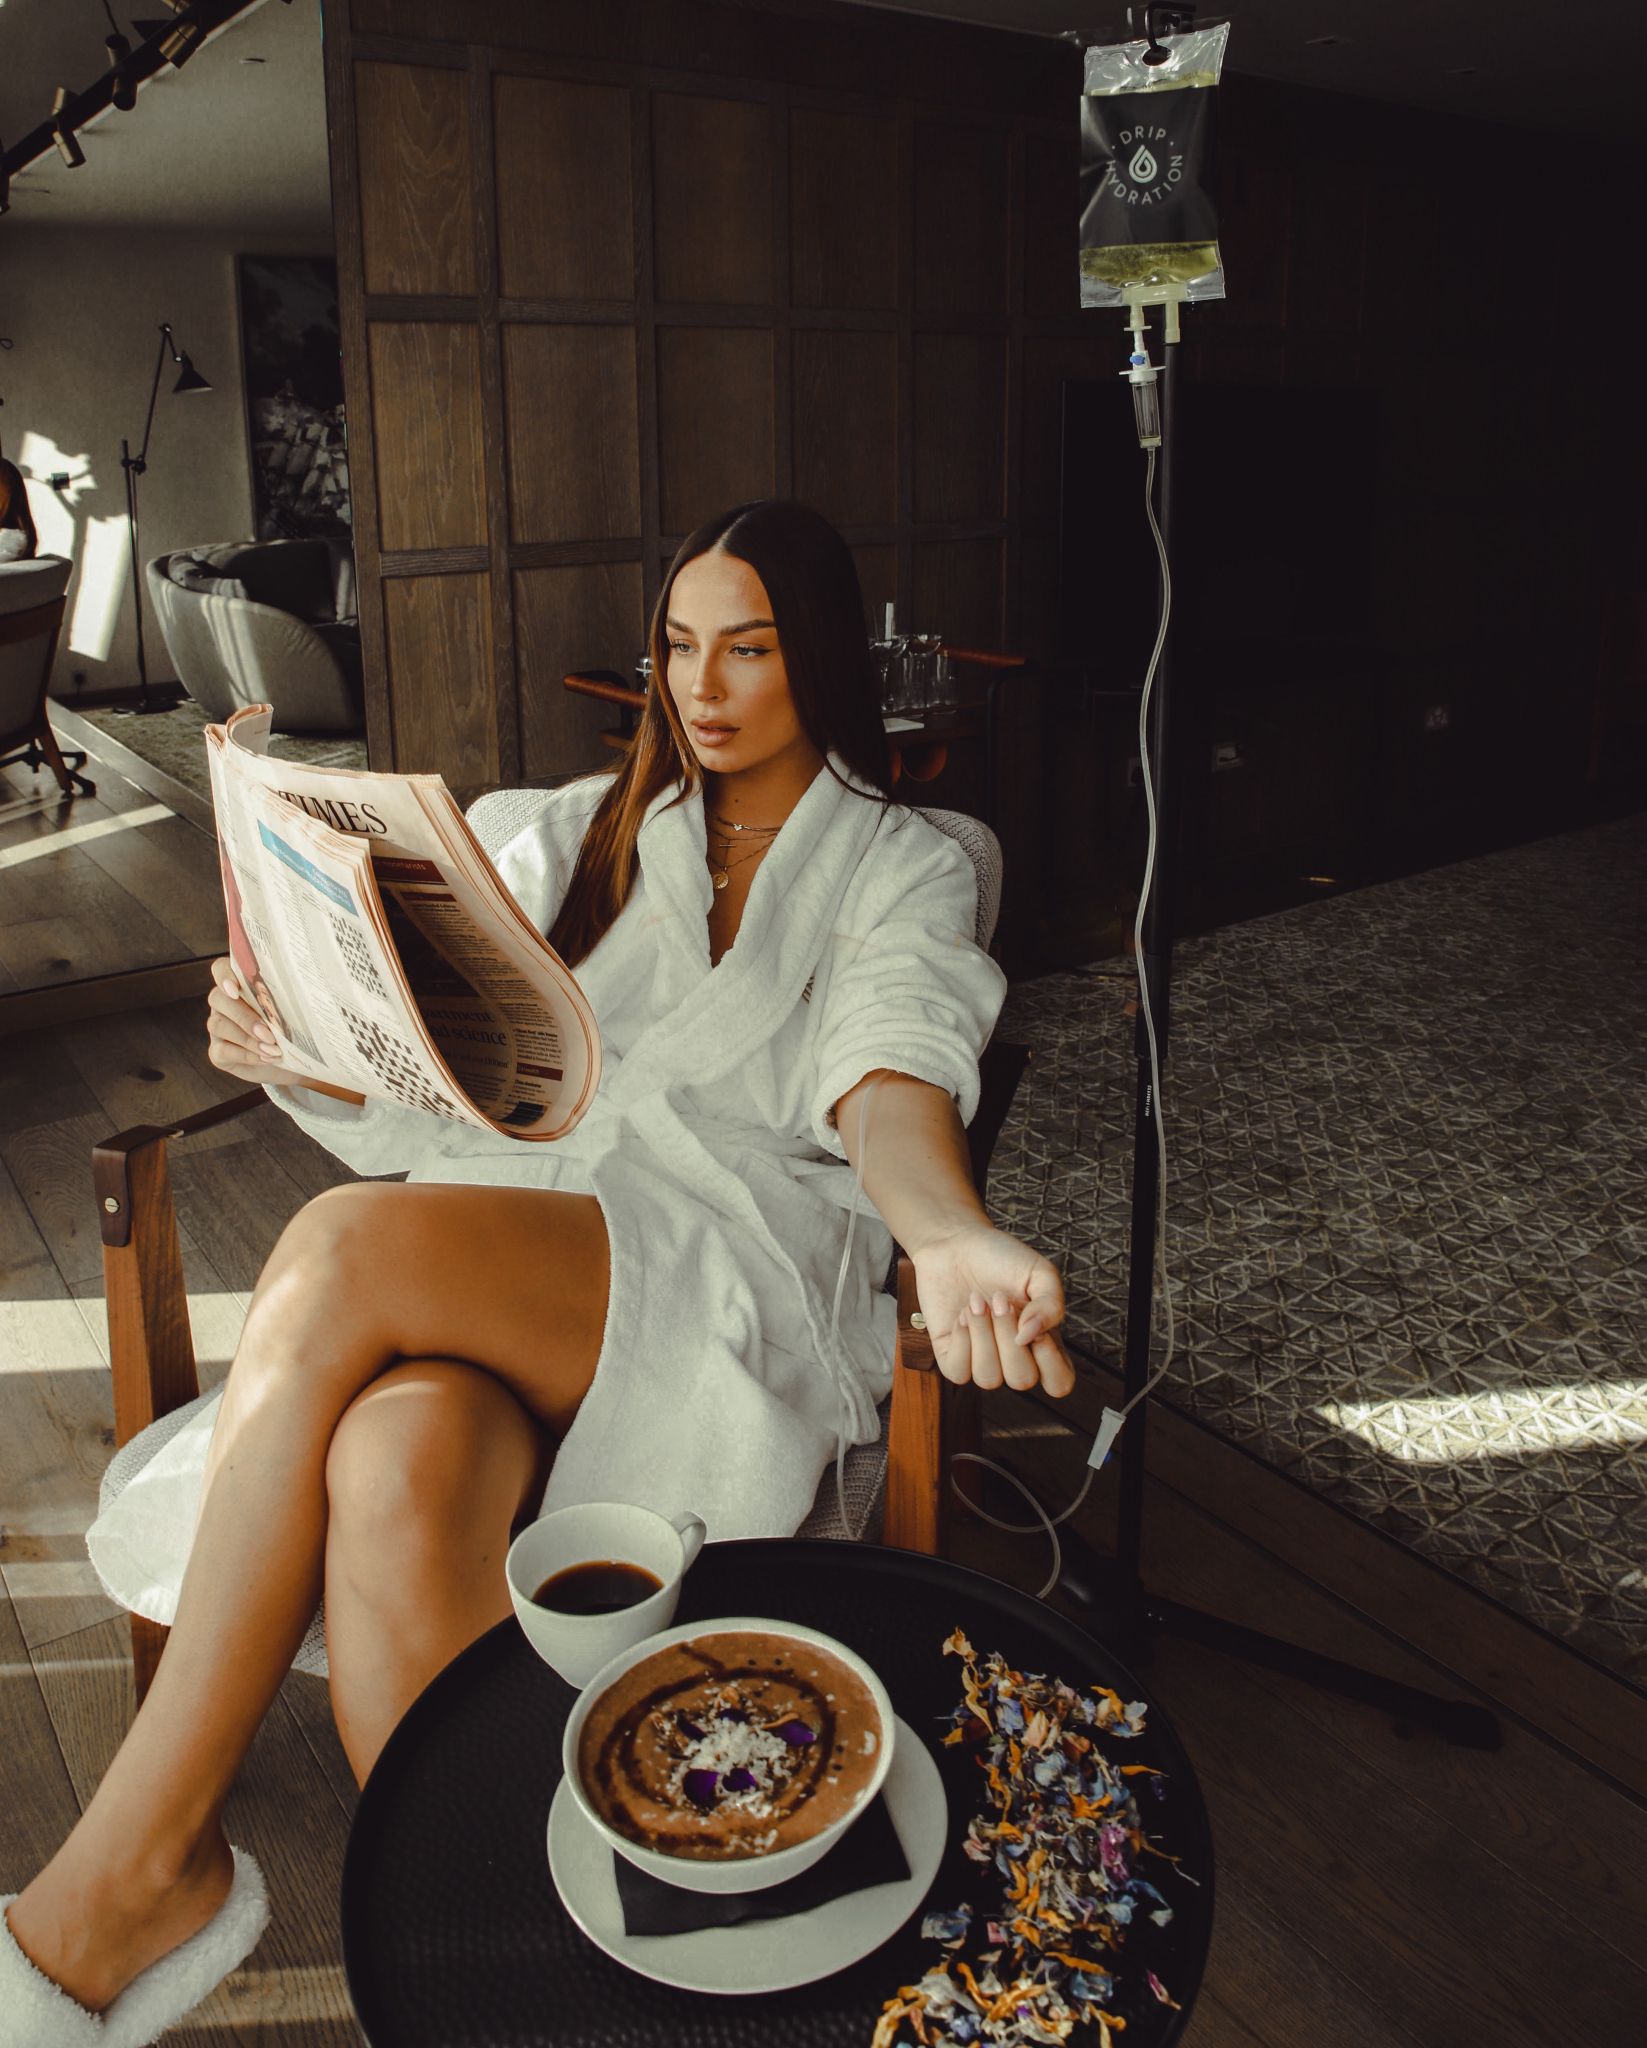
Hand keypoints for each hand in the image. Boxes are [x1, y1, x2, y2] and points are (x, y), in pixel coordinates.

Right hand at [205, 956, 322, 1091]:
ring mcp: (218, 1026)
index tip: (235, 989)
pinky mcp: (218, 1051)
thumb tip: (304, 991)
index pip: (220, 969)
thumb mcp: (295, 1010)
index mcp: (240, 984)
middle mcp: (224, 1003)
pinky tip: (265, 1058)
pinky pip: (223, 1050)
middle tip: (268, 1033)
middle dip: (244, 1017)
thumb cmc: (293, 1029)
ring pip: (218, 1025)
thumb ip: (290, 997)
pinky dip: (246, 1055)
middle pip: (218, 998)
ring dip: (247, 1038)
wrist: (292, 1062)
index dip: (223, 975)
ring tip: (272, 1049)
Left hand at [912, 1223, 1076, 1396]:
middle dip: (1008, 1337)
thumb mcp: (1040, 1274)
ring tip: (977, 1301)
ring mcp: (982, 1358)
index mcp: (1042, 1342)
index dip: (1052, 1363)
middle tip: (999, 1299)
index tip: (1039, 1328)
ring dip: (982, 1334)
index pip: (1059, 1382)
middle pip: (1022, 1380)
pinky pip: (958, 1372)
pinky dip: (962, 1340)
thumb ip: (1051, 1306)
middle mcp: (1013, 1357)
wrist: (957, 1242)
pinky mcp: (951, 1354)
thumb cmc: (1002, 1258)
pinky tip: (962, 1314)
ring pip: (989, 1378)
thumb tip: (1029, 1337)